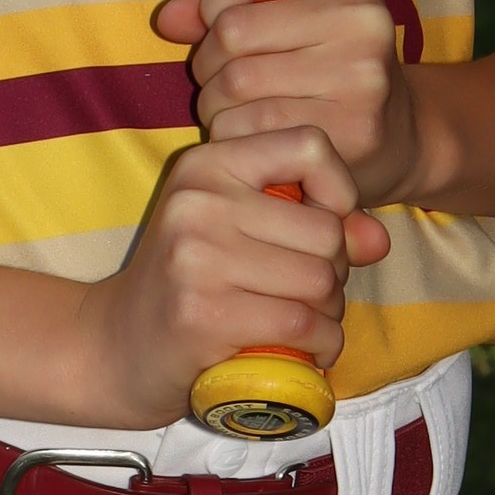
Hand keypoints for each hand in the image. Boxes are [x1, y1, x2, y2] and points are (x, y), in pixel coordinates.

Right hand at [71, 124, 390, 425]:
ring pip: (320, 281)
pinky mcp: (202, 312)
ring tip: (305, 321)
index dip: (339, 188)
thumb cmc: (192, 285)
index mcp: (208, 163)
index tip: (325, 226)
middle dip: (335, 271)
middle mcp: (199, 200)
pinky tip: (308, 350)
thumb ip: (319, 224)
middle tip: (309, 293)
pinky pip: (301, 324)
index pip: (309, 144)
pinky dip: (321, 345)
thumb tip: (378, 239)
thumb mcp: (245, 234)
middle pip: (326, 230)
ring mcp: (196, 256)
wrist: (116, 346)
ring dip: (330, 313)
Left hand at [153, 0, 417, 204]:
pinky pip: (250, 129)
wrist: (397, 133)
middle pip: (232, 29)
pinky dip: (231, 135)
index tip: (220, 22)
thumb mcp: (282, 12)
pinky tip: (251, 135)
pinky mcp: (352, 129)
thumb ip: (215, 3)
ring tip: (234, 108)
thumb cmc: (321, 61)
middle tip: (223, 79)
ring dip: (213, 102)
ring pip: (235, 83)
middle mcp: (364, 16)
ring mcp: (362, 75)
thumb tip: (167, 20)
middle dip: (208, 60)